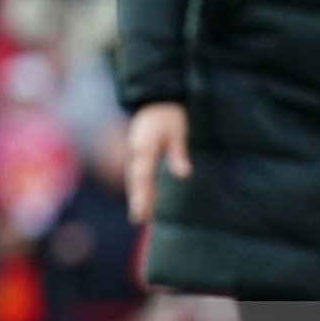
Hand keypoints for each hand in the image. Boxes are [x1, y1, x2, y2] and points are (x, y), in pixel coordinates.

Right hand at [126, 102, 191, 224]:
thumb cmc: (169, 116)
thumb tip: (184, 174)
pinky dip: (140, 187)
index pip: (142, 175)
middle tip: (138, 220)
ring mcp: (135, 153)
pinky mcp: (138, 154)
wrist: (155, 101)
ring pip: (135, 179)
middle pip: (135, 181)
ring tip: (140, 217)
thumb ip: (179, 153)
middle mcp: (136, 152)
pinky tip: (148, 199)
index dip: (141, 194)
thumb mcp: (178, 131)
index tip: (141, 209)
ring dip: (138, 196)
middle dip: (136, 200)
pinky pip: (138, 174)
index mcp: (145, 147)